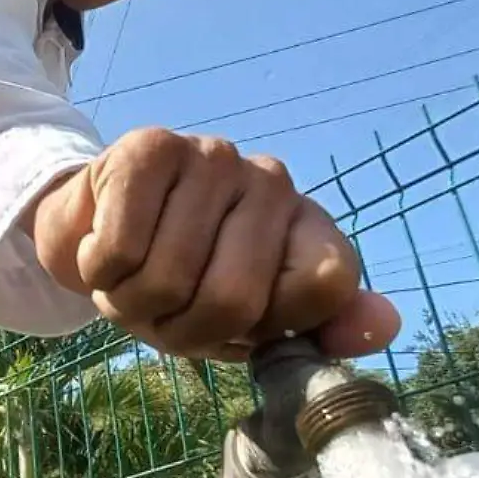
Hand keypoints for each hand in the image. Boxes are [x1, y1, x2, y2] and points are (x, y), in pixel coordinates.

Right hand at [28, 128, 400, 359]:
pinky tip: (105, 251)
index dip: (265, 328)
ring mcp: (215, 158)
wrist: (93, 234)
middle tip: (160, 311)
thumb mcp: (244, 326)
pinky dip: (99, 272)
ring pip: (169, 278)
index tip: (231, 326)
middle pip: (234, 301)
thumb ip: (314, 330)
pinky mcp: (151, 146)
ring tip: (128, 281)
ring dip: (130, 302)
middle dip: (179, 329)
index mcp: (309, 232)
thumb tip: (385, 326)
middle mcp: (274, 185)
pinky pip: (123, 248)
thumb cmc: (180, 287)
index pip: (327, 284)